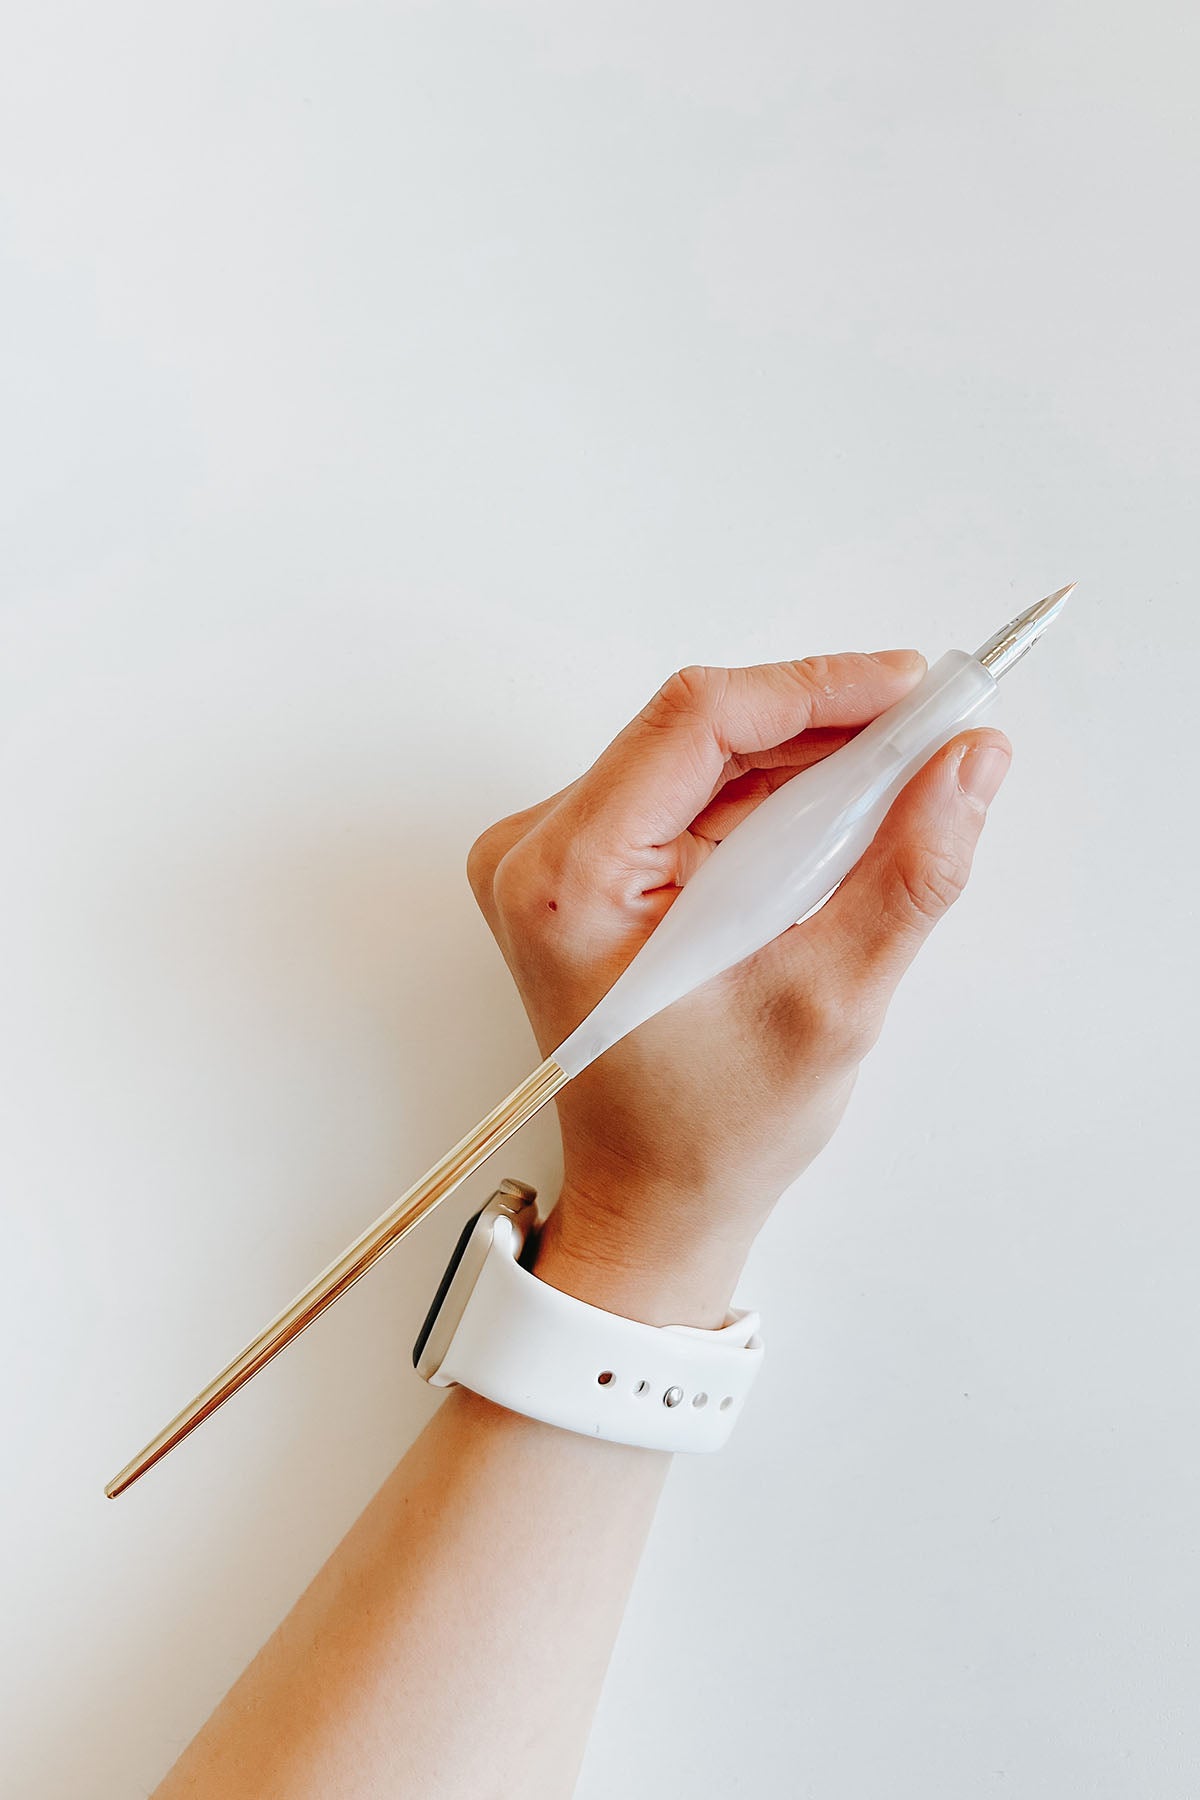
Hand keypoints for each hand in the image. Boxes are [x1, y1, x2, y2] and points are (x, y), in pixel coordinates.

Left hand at [466, 653, 1010, 1325]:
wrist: (653, 1198)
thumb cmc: (712, 1130)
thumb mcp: (830, 1005)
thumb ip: (908, 875)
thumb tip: (971, 764)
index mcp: (565, 880)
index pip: (694, 724)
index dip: (816, 690)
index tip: (915, 688)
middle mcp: (538, 855)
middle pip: (697, 731)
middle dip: (822, 726)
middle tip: (932, 733)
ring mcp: (557, 859)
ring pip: (701, 757)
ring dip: (805, 762)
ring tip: (903, 779)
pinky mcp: (589, 869)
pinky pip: (691, 796)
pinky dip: (772, 800)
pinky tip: (841, 819)